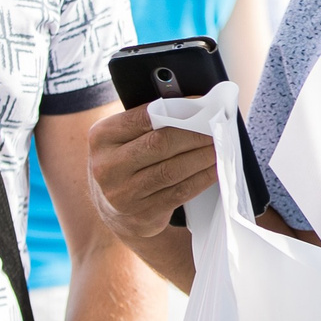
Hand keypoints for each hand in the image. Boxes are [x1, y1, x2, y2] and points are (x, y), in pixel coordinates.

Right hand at [86, 104, 215, 244]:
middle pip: (160, 144)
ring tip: (219, 147)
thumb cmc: (125, 163)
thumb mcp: (120, 140)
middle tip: (216, 128)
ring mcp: (124, 194)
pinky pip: (180, 192)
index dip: (177, 110)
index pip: (143, 117)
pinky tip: (213, 169)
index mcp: (101, 138)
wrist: (113, 212)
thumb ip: (145, 124)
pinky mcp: (143, 214)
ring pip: (172, 170)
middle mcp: (107, 167)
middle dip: (194, 135)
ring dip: (202, 157)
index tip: (201, 106)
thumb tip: (192, 107)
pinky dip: (201, 178)